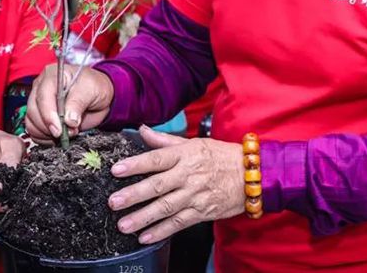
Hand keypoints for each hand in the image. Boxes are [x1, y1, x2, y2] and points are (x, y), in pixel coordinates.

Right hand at [25, 63, 113, 143]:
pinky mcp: (38, 117)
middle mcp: (41, 88)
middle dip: (49, 127)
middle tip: (68, 132)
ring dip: (47, 134)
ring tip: (67, 133)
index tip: (59, 130)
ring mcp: (38, 102)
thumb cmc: (94, 87)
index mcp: (52, 75)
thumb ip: (78, 103)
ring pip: (31, 123)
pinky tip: (58, 137)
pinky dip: (45, 138)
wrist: (98, 96)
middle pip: (33, 111)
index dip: (49, 115)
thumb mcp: (91, 90)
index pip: (43, 96)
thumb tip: (68, 120)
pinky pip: (33, 131)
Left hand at [108, 126, 244, 243]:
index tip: (117, 170)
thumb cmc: (221, 156)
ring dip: (143, 217)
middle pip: (157, 186)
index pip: (156, 159)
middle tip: (114, 202)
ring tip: (124, 224)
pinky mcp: (202, 212)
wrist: (252, 174)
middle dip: (133, 195)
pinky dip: (161, 231)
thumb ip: (165, 140)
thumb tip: (142, 130)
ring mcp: (195, 195)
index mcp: (185, 155)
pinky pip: (178, 223)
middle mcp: (188, 175)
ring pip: (165, 208)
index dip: (136, 165)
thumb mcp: (194, 143)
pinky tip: (145, 236)